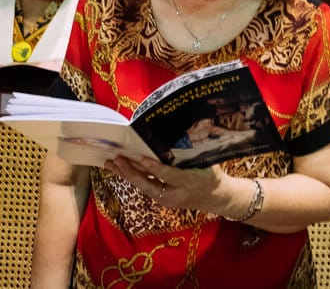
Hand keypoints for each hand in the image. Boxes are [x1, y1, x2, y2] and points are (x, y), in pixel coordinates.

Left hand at [105, 155, 221, 212]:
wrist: (215, 197)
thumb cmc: (211, 174)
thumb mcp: (206, 163)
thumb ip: (191, 154)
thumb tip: (174, 135)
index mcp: (191, 181)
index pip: (170, 175)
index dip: (155, 168)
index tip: (142, 159)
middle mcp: (176, 194)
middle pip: (150, 185)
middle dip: (132, 173)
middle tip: (118, 159)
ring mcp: (167, 199)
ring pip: (143, 187)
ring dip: (126, 175)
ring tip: (111, 163)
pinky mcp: (161, 198)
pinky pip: (144, 186)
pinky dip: (132, 177)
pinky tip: (120, 169)